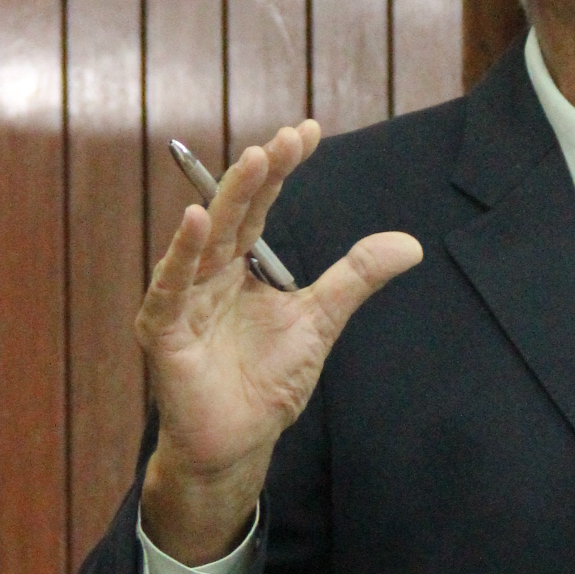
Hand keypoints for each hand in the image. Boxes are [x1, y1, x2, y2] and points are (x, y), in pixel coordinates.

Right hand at [137, 122, 421, 562]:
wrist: (239, 442)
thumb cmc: (268, 380)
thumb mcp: (320, 320)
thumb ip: (355, 278)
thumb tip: (410, 244)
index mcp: (241, 266)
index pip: (262, 206)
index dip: (282, 170)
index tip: (308, 132)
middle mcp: (209, 273)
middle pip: (235, 213)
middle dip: (259, 173)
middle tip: (286, 138)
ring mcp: (183, 298)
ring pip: (204, 239)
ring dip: (229, 198)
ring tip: (254, 159)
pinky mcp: (164, 330)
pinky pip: (171, 286)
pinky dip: (182, 254)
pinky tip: (196, 219)